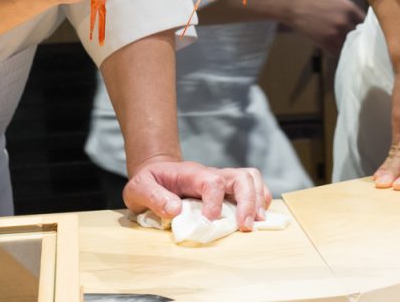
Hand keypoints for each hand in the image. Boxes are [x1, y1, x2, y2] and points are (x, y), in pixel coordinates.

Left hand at [123, 157, 270, 230]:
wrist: (156, 172)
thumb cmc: (149, 181)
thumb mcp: (139, 188)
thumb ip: (154, 197)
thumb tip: (175, 211)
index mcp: (191, 174)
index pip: (213, 181)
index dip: (215, 202)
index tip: (209, 221)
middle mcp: (212, 174)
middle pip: (241, 177)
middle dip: (248, 202)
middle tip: (245, 227)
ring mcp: (223, 181)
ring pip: (251, 179)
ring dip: (258, 200)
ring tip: (257, 223)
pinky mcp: (228, 190)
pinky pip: (253, 187)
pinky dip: (260, 201)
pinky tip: (258, 219)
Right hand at [273, 0, 365, 56]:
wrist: (294, 4)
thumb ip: (348, 10)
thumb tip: (358, 21)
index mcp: (349, 8)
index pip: (365, 22)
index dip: (365, 27)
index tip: (365, 32)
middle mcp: (344, 21)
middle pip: (359, 35)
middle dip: (358, 37)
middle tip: (357, 41)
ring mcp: (335, 33)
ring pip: (348, 45)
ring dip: (347, 46)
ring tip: (346, 46)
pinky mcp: (324, 42)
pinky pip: (336, 52)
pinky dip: (336, 51)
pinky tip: (334, 47)